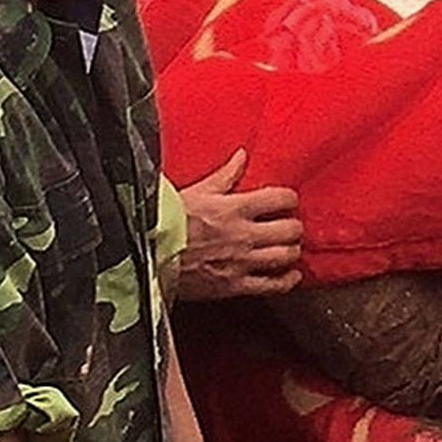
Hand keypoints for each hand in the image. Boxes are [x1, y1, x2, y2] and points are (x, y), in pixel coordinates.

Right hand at [172, 148, 305, 302]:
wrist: (148, 254)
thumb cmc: (167, 221)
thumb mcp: (197, 191)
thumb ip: (225, 175)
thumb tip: (242, 156)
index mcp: (235, 207)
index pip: (281, 198)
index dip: (289, 199)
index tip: (286, 201)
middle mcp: (244, 234)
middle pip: (290, 229)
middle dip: (293, 226)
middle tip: (288, 226)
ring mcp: (241, 262)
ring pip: (286, 256)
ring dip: (291, 251)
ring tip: (287, 248)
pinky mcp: (234, 286)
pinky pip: (272, 286)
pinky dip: (286, 280)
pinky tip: (290, 275)